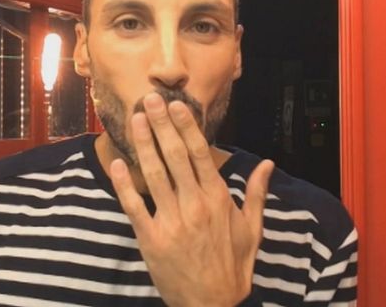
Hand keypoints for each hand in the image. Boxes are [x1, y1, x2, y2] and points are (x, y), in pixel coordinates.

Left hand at [109, 93, 274, 306]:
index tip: (176, 105)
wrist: (213, 305)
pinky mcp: (152, 239)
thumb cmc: (233, 266)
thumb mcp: (252, 230)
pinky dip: (125, 184)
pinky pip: (135, 206)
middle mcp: (195, 205)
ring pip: (154, 174)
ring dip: (144, 144)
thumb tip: (268, 164)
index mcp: (219, 199)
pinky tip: (118, 163)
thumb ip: (257, 194)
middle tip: (150, 100)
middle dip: (162, 125)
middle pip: (176, 156)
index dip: (186, 126)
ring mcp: (172, 222)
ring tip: (135, 120)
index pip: (201, 153)